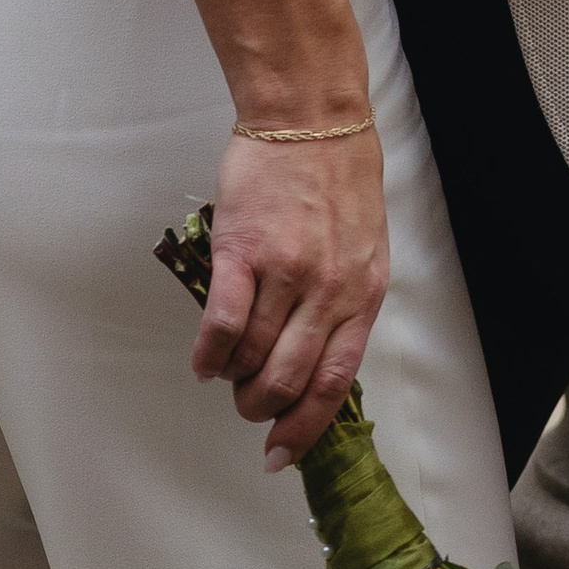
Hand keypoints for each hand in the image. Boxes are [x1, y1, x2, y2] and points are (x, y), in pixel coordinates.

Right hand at [198, 125, 387, 465]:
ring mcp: (285, 270)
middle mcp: (328, 290)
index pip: (335, 383)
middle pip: (289, 379)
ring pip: (252, 356)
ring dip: (235, 379)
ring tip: (227, 376)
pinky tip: (204, 363)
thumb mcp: (365, 244)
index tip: (282, 454)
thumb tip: (317, 358)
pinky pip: (223, 323)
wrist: (309, 113)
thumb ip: (346, 299)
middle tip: (248, 407)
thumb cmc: (339, 175)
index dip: (305, 429)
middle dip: (262, 407)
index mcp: (363, 292)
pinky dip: (209, 353)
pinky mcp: (244, 250)